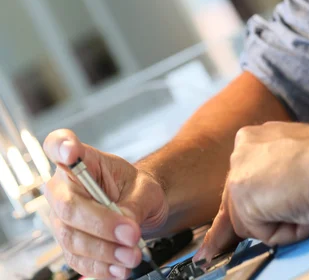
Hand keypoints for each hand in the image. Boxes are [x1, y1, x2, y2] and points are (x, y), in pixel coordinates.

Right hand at [43, 129, 168, 278]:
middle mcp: (64, 187)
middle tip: (131, 234)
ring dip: (105, 251)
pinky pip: (78, 260)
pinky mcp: (68, 244)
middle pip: (68, 206)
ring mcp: (62, 218)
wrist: (139, 209)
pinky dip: (101, 267)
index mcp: (82, 161)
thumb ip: (135, 203)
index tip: (70, 150)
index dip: (60, 146)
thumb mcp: (145, 188)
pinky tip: (120, 269)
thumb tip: (126, 226)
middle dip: (101, 224)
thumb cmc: (136, 189)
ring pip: (72, 238)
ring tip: (132, 255)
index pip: (59, 145)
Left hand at [195, 121, 308, 260]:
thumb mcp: (299, 160)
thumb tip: (273, 201)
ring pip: (249, 220)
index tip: (219, 228)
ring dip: (277, 224)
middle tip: (206, 253)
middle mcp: (241, 150)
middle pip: (234, 200)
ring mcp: (239, 173)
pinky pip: (261, 232)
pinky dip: (283, 232)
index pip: (241, 178)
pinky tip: (299, 211)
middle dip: (224, 229)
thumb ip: (277, 176)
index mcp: (255, 138)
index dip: (237, 204)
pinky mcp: (242, 196)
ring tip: (305, 206)